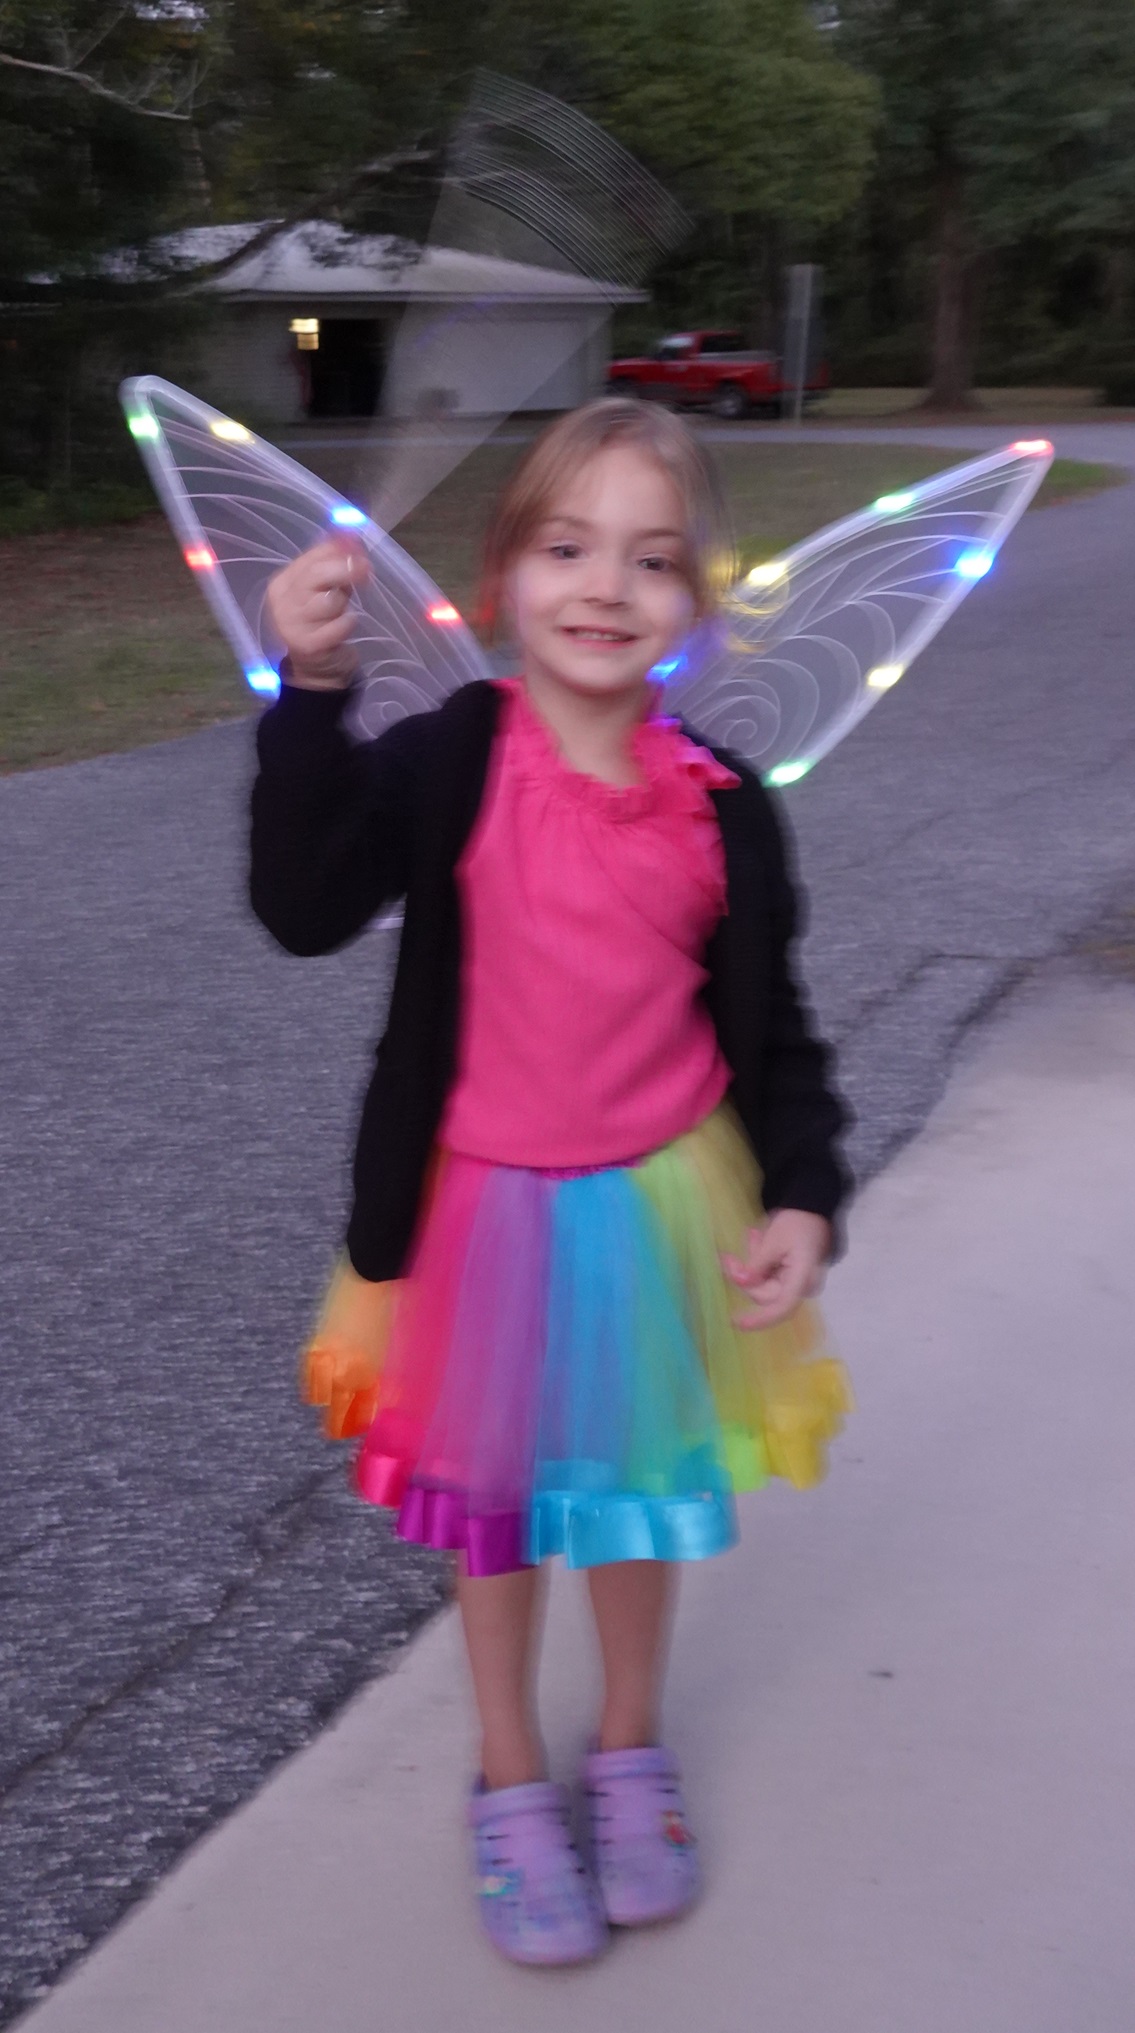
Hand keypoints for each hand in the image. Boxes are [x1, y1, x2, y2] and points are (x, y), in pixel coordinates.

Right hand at [265, 537, 370, 689]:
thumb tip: (352, 534)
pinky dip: (347, 624)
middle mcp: (282, 602)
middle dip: (346, 569)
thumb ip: (334, 562)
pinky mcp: (307, 645)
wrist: (315, 669)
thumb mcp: (324, 589)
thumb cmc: (322, 622)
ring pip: (330, 600)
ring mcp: (291, 624)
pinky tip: (341, 630)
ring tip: (340, 612)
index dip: (339, 550)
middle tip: (366, 570)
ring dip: (344, 604)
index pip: (311, 556)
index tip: (360, 551)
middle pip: (318, 574)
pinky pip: (339, 625)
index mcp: (283, 582)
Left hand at [721, 1209, 830, 1330]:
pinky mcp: (790, 1279)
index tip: (738, 1322)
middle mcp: (801, 1286)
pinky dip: (759, 1263)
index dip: (761, 1319)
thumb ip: (757, 1264)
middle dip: (745, 1276)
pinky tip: (757, 1240)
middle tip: (728, 1256)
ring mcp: (795, 1284)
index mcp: (802, 1277)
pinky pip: (768, 1278)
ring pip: (763, 1285)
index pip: (783, 1307)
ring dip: (751, 1265)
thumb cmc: (797, 1223)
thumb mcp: (773, 1240)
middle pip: (765, 1293)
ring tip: (752, 1235)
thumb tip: (740, 1282)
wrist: (813, 1211)